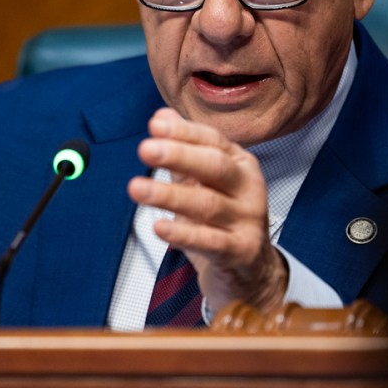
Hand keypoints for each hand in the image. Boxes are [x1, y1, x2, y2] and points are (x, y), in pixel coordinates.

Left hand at [127, 107, 287, 313]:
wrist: (250, 271)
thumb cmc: (222, 220)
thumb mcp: (203, 181)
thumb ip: (183, 150)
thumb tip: (161, 116)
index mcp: (240, 164)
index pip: (213, 141)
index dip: (184, 132)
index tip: (154, 126)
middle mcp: (248, 188)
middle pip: (215, 166)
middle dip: (179, 155)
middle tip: (145, 149)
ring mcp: (248, 220)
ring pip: (208, 204)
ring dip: (169, 195)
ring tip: (137, 188)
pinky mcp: (241, 252)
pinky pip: (211, 242)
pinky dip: (184, 234)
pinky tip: (159, 227)